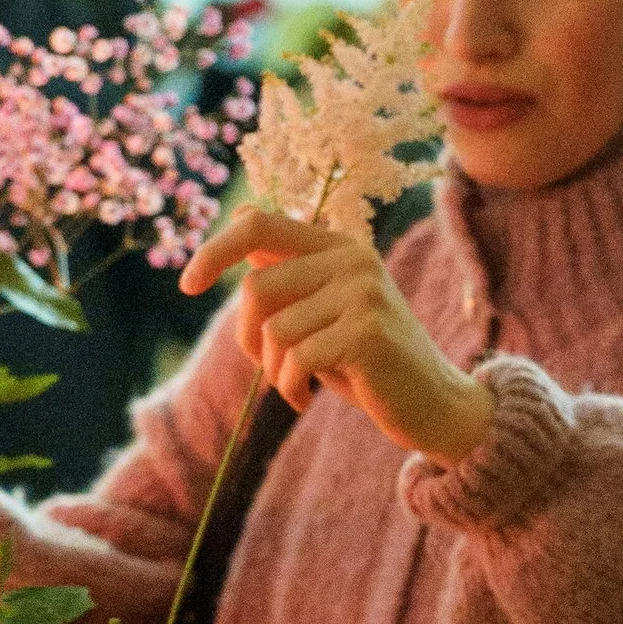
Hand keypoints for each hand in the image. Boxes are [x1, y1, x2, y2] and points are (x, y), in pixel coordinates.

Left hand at [182, 212, 495, 460]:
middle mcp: (354, 259)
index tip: (188, 284)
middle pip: (256, 285)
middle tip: (269, 366)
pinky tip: (304, 400)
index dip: (215, 249)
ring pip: (274, 328)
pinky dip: (289, 387)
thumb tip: (239, 217)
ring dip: (273, 370)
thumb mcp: (324, 311)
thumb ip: (289, 271)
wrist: (435, 405)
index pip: (258, 223)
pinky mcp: (367, 332)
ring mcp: (364, 293)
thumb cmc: (368, 362)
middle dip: (248, 337)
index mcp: (340, 246)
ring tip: (294, 385)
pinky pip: (295, 358)